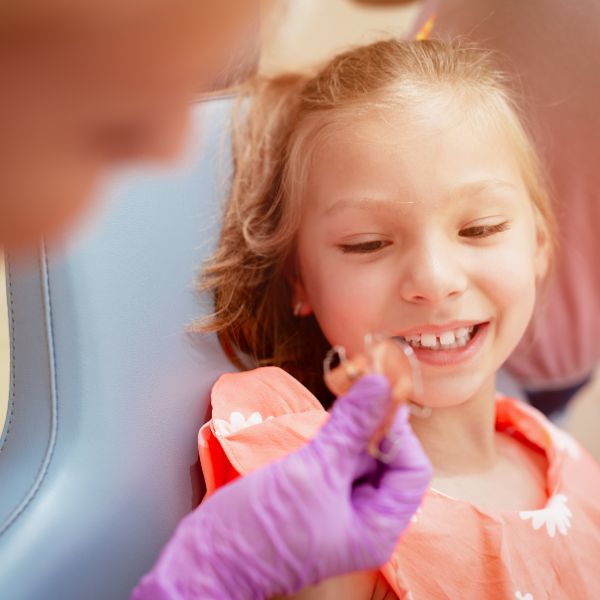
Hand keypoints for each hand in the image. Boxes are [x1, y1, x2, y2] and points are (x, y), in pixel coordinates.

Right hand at [132, 375, 431, 598]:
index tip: (378, 398)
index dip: (399, 432)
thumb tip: (380, 386)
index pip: (411, 470)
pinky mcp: (315, 494)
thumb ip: (350, 427)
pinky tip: (321, 424)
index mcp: (377, 526)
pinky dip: (332, 438)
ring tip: (334, 410)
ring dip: (350, 429)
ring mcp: (337, 506)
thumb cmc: (260, 530)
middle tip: (355, 392)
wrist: (207, 556)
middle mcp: (363, 518)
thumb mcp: (311, 471)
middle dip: (372, 427)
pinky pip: (335, 459)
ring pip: (358, 455)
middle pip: (386, 460)